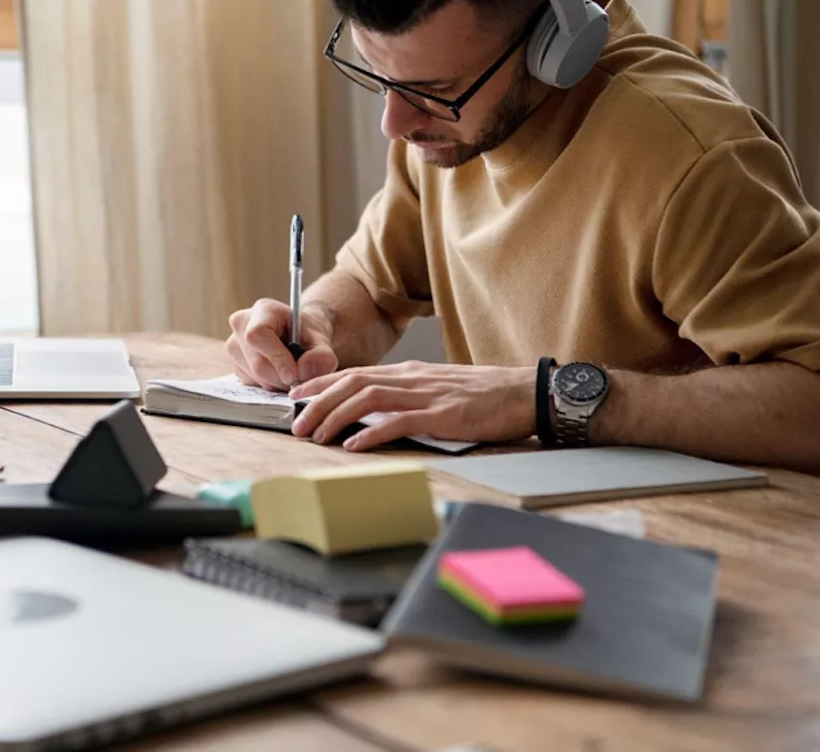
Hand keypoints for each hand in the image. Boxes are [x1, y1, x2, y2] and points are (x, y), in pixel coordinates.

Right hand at [226, 299, 338, 389]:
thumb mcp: (321, 341)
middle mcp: (241, 323)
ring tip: (290, 373)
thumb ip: (321, 356)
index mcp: (263, 310)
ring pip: (252, 375)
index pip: (258, 335)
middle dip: (280, 377)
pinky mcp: (234, 362)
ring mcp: (233, 343)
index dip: (275, 358)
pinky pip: (249, 382)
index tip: (293, 375)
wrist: (299, 337)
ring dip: (275, 382)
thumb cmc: (308, 334)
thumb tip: (304, 371)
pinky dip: (267, 384)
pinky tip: (277, 373)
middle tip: (298, 380)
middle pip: (256, 362)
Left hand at [289, 361, 534, 450]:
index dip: (321, 384)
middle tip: (296, 424)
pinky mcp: (442, 415)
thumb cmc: (484, 395)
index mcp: (409, 373)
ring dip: (336, 417)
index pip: (355, 373)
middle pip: (352, 384)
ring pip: (367, 399)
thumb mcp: (437, 388)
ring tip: (316, 435)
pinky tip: (353, 445)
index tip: (296, 397)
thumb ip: (407, 395)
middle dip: (318, 403)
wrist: (524, 392)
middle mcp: (412, 379)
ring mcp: (426, 395)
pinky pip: (398, 421)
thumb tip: (376, 409)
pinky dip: (371, 433)